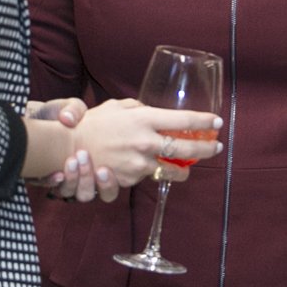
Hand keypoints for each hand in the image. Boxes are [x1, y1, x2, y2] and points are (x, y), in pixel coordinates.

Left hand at [27, 98, 118, 201]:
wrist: (33, 116)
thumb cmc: (58, 114)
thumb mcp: (70, 107)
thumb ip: (75, 109)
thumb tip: (68, 120)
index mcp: (94, 163)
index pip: (107, 187)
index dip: (108, 185)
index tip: (104, 170)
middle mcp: (80, 176)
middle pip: (90, 194)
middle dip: (90, 181)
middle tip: (84, 157)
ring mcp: (62, 179)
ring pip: (72, 193)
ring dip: (74, 180)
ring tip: (72, 160)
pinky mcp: (43, 178)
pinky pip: (51, 188)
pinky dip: (54, 182)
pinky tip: (57, 173)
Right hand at [70, 98, 222, 187]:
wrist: (69, 147)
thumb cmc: (93, 123)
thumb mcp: (117, 106)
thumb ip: (138, 108)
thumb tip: (151, 111)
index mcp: (145, 119)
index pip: (184, 121)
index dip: (204, 122)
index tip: (217, 122)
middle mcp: (146, 142)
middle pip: (186, 150)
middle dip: (207, 149)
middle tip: (217, 147)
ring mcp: (140, 164)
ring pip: (172, 171)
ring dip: (183, 170)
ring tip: (188, 167)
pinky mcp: (131, 180)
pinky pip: (149, 177)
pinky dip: (153, 173)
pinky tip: (151, 168)